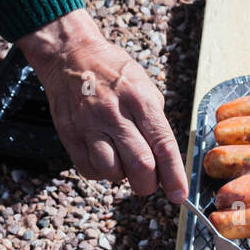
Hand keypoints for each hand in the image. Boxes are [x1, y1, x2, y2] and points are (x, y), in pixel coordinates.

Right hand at [17, 10, 188, 201]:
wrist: (71, 55)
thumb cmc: (114, 72)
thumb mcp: (146, 87)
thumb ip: (155, 123)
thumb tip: (166, 161)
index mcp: (140, 100)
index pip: (163, 145)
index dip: (174, 175)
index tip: (180, 194)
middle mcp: (114, 114)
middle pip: (140, 165)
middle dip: (149, 184)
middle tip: (150, 183)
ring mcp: (89, 125)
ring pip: (112, 171)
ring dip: (122, 176)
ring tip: (123, 161)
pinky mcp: (69, 134)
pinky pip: (89, 169)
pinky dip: (101, 172)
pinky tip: (105, 157)